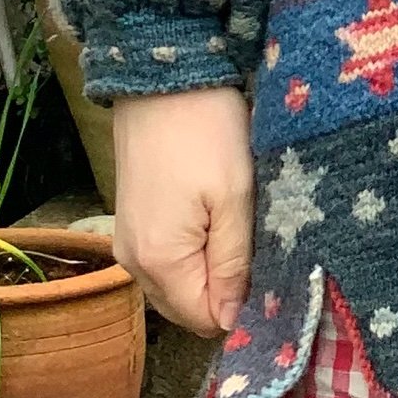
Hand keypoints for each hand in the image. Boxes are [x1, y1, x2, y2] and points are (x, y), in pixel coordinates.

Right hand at [110, 87, 254, 335]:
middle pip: (188, 307)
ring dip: (209, 270)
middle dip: (225, 290)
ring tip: (237, 228)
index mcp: (160, 263)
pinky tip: (214, 220)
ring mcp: (128, 242)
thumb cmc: (206, 132)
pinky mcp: (131, 222)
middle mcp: (134, 262)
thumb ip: (233, 264)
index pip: (206, 319)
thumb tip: (231, 320)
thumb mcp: (234, 198)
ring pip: (177, 284)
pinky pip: (165, 259)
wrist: (162, 78)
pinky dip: (191, 252)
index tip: (270, 273)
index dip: (242, 306)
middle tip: (258, 248)